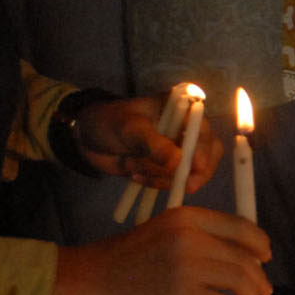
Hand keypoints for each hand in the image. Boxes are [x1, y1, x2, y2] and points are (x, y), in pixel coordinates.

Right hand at [51, 206, 270, 294]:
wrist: (85, 278)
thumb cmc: (123, 258)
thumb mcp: (162, 232)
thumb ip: (197, 238)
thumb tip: (239, 256)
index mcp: (186, 216)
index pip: (241, 226)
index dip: (260, 245)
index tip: (265, 258)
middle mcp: (190, 236)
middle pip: (245, 258)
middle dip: (259, 279)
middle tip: (262, 293)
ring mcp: (185, 264)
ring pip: (240, 281)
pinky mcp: (179, 294)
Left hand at [75, 95, 225, 192]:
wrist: (86, 138)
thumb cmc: (108, 122)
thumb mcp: (129, 129)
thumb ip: (153, 144)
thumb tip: (178, 163)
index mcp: (180, 109)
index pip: (203, 129)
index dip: (204, 148)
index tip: (196, 166)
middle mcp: (185, 129)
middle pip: (209, 152)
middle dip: (194, 171)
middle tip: (185, 186)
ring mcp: (178, 150)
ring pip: (190, 171)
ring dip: (162, 176)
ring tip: (134, 169)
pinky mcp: (168, 167)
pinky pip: (173, 182)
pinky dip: (156, 183)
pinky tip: (135, 177)